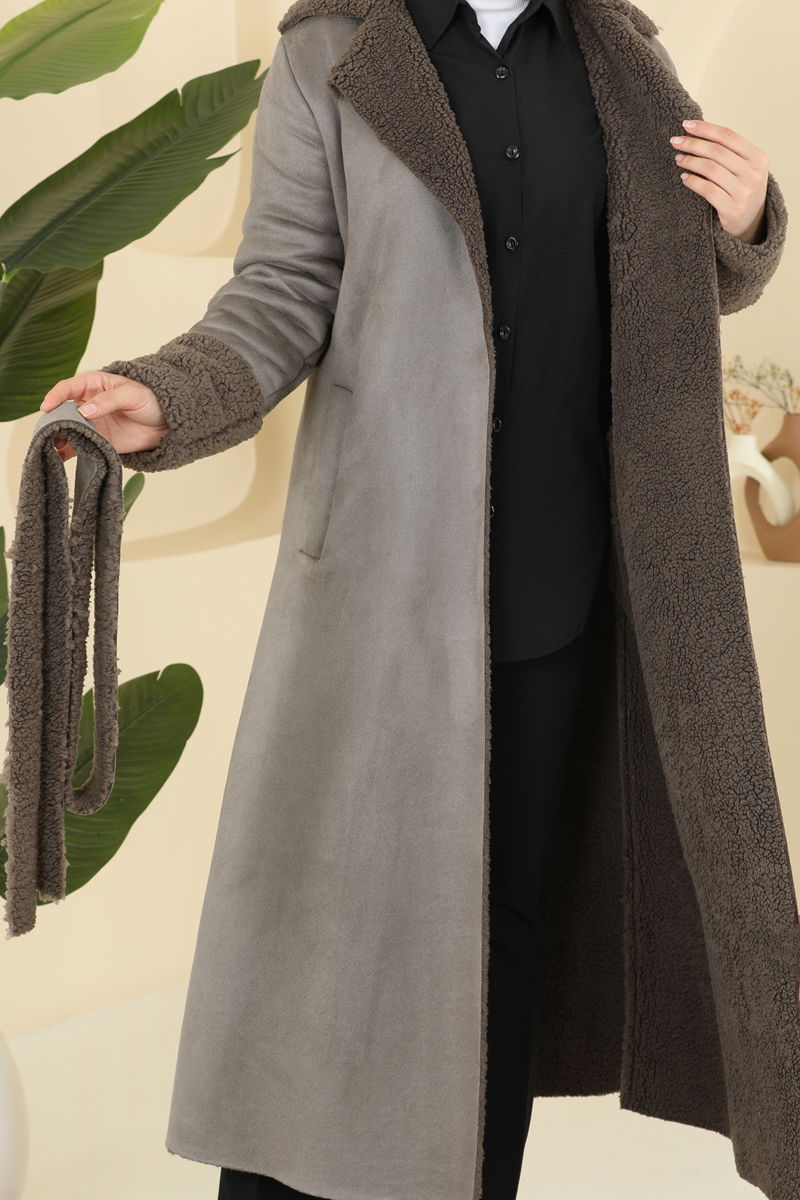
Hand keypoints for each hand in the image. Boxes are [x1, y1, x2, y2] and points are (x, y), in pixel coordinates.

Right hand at [40, 371, 168, 461]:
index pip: (68, 388)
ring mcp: (89, 424)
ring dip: (56, 437)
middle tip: (47, 431)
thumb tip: (85, 410)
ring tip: (51, 446)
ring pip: (65, 429)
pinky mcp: (94, 441)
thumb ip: (109, 400)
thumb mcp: (132, 395)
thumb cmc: (149, 401)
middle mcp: (86, 404)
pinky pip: (76, 447)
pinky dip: (66, 453)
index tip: (47, 407)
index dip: (56, 396)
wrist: (163, 425)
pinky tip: (59, 458)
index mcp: (92, 385)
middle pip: (61, 410)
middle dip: (52, 420)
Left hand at [670, 119, 768, 244]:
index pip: (728, 136)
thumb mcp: (745, 168)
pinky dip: (692, 181)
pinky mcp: (732, 209)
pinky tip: (684, 177)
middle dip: (693, 143)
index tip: (686, 124)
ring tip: (678, 158)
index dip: (705, 129)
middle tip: (676, 141)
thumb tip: (698, 133)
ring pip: (711, 169)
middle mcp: (754, 173)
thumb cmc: (742, 190)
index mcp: (758, 157)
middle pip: (717, 151)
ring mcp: (744, 192)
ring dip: (690, 161)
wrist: (752, 224)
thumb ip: (730, 152)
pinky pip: (707, 190)